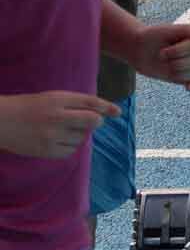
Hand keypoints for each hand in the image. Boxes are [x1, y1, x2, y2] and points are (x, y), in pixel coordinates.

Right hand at [0, 90, 119, 158]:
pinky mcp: (45, 150)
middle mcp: (56, 116)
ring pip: (82, 137)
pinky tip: (59, 140)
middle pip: (92, 121)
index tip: (117, 112)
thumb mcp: (52, 98)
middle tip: (91, 122)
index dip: (107, 107)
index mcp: (58, 99)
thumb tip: (102, 113)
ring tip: (64, 130)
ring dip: (80, 134)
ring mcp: (51, 135)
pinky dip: (70, 146)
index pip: (90, 102)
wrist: (2, 122)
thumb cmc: (29, 107)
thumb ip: (75, 103)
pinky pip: (70, 151)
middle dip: (96, 121)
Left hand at [134, 23, 189, 93]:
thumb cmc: (153, 37)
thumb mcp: (166, 30)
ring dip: (179, 73)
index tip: (162, 51)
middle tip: (162, 58)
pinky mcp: (183, 77)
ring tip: (167, 67)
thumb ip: (186, 29)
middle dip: (176, 63)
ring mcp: (189, 66)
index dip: (176, 52)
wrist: (139, 49)